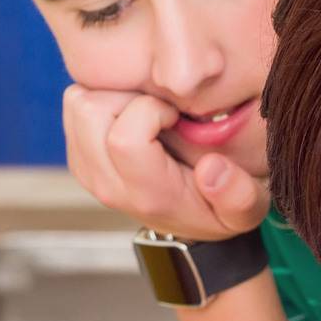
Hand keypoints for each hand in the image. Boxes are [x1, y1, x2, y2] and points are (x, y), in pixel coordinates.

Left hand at [63, 85, 269, 239]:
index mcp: (148, 194)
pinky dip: (100, 101)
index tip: (174, 114)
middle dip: (125, 94)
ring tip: (142, 109)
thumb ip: (237, 194)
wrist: (189, 226)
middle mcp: (108, 185)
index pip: (124, 137)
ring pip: (76, 104)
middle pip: (89, 111)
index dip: (150, 109)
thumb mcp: (246, 209)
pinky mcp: (79, 159)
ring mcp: (88, 173)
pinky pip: (73, 109)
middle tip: (155, 106)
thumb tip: (211, 169)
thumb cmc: (219, 209)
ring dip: (110, 95)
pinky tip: (129, 116)